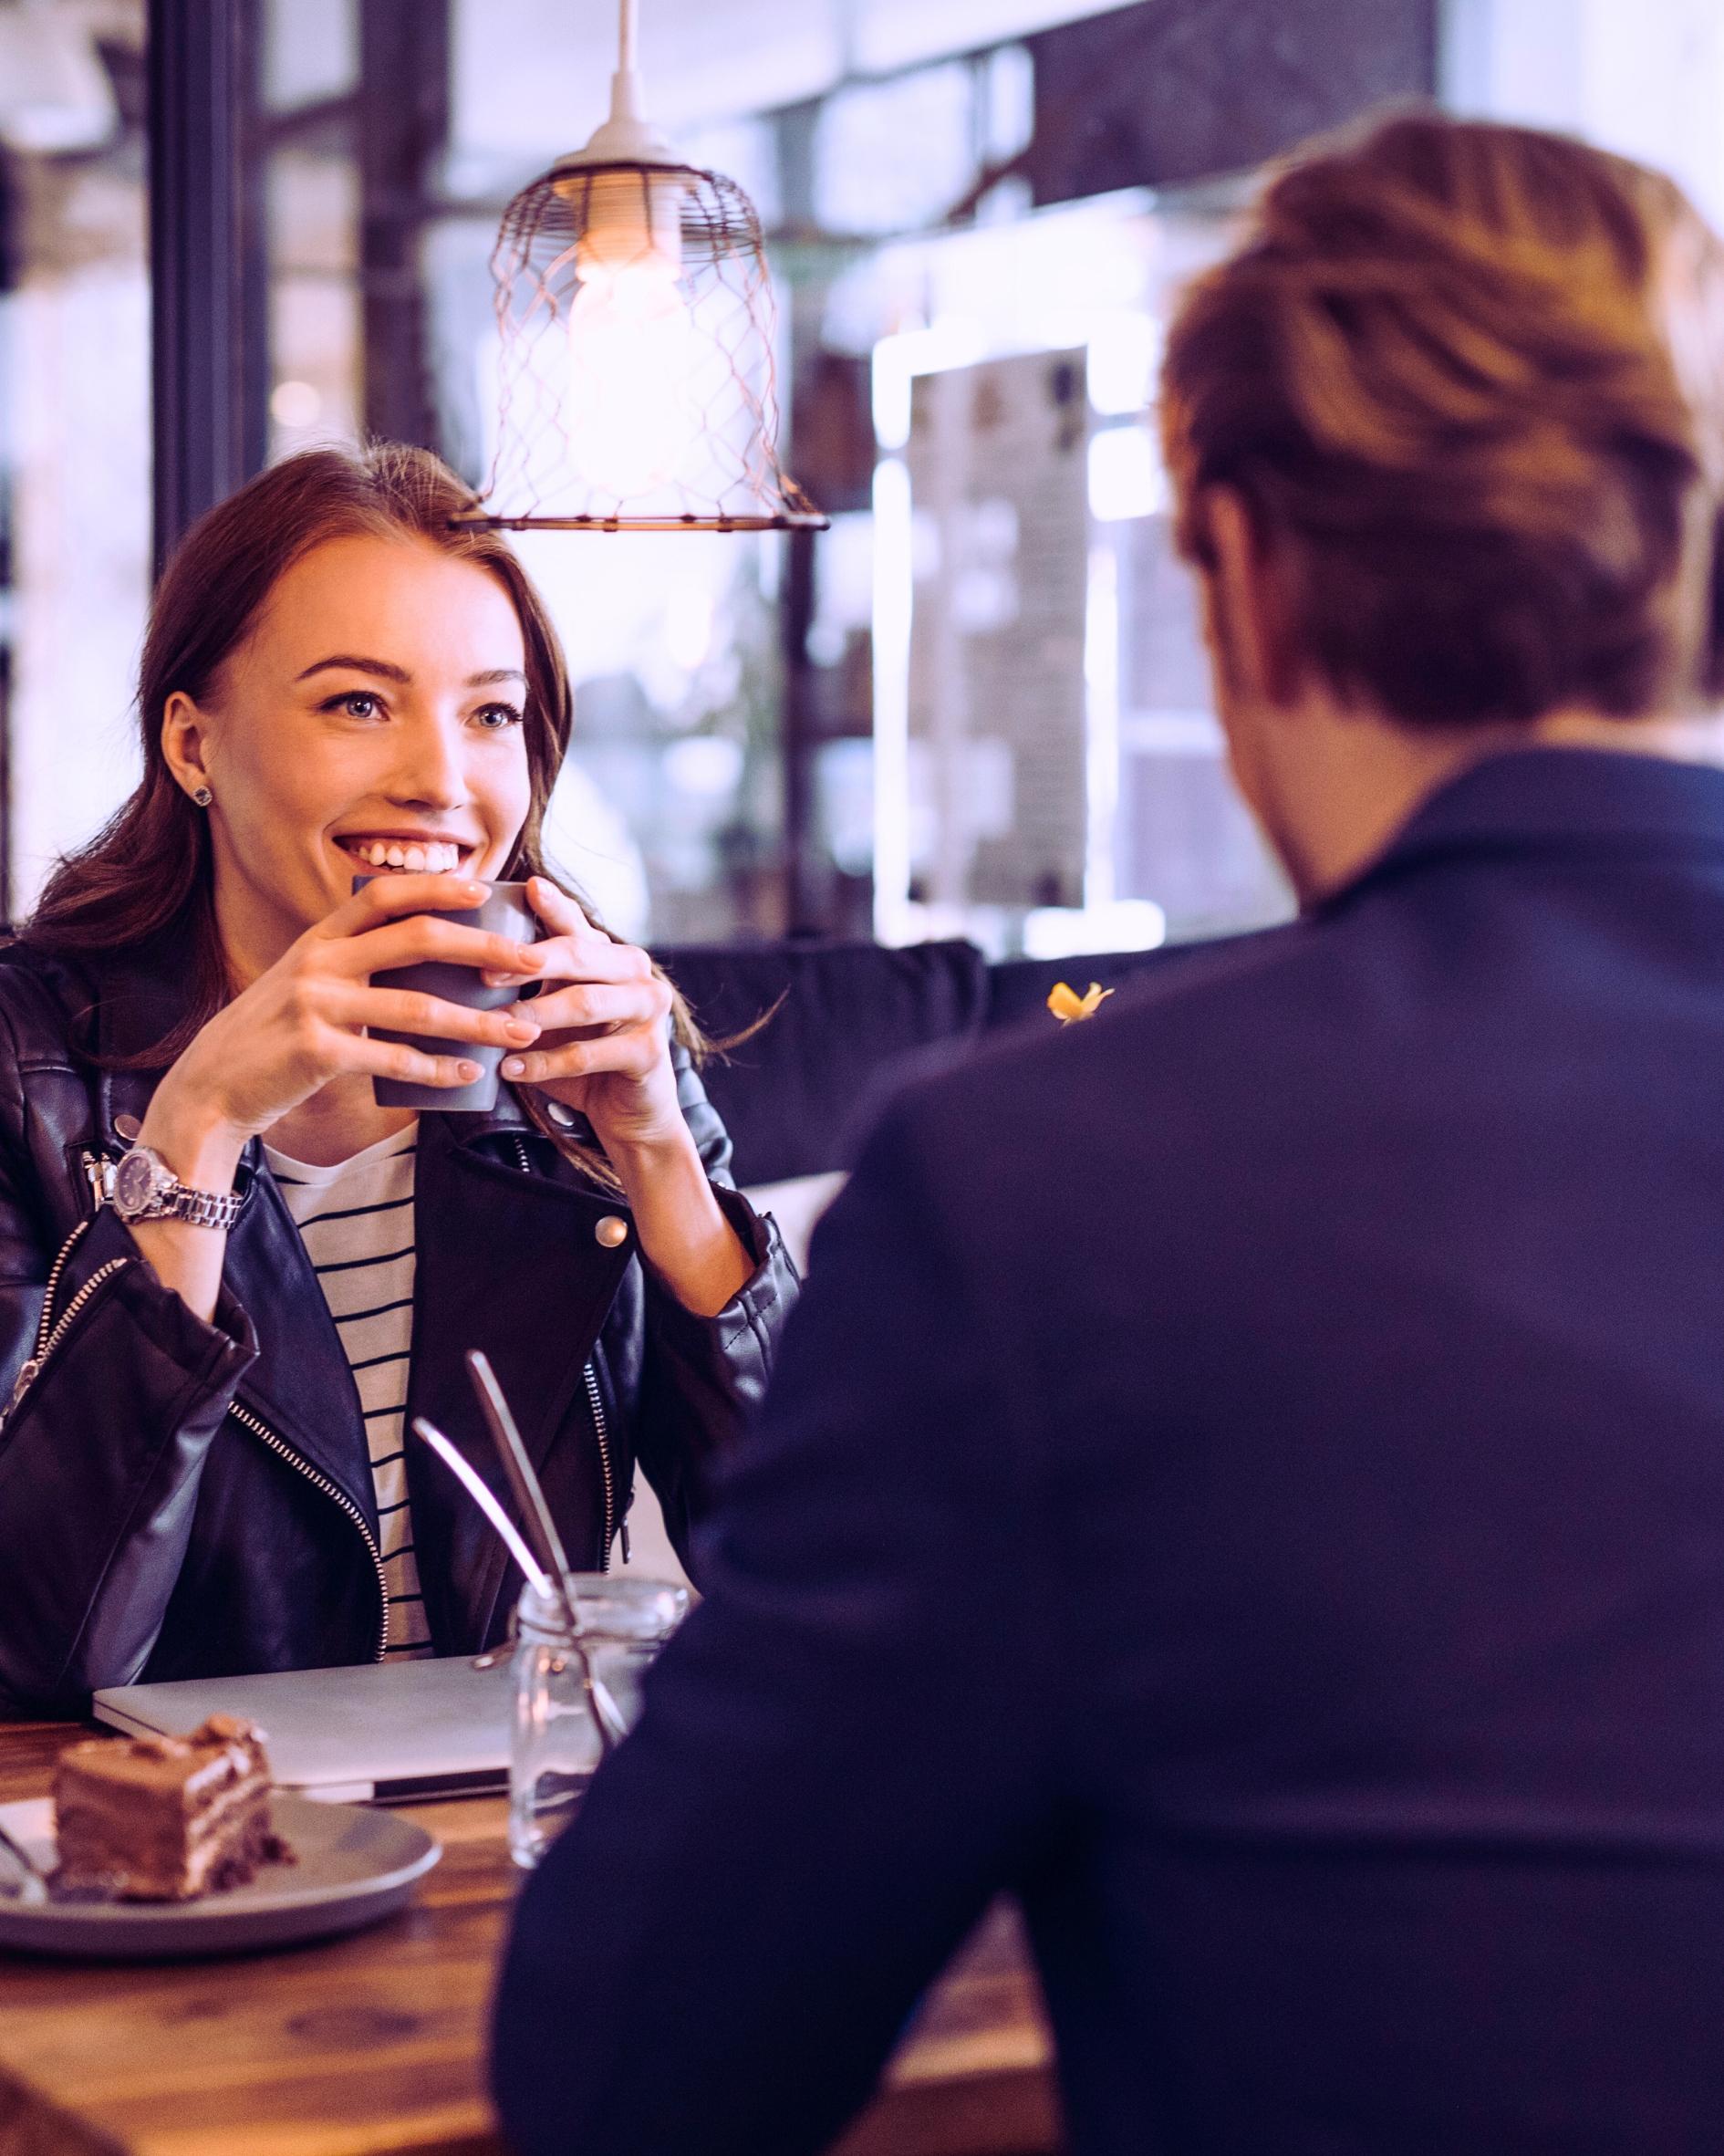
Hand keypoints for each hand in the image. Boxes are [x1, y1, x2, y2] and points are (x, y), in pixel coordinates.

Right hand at [146, 874, 545, 1172]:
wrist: (210, 1089)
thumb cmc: (270, 1039)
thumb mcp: (304, 985)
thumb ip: (352, 966)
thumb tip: (425, 957)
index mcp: (319, 939)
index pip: (385, 894)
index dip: (437, 887)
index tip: (485, 889)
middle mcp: (317, 962)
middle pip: (416, 938)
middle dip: (483, 946)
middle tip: (532, 961)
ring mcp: (315, 1005)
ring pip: (416, 1005)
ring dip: (478, 1020)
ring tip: (522, 1030)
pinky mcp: (317, 1052)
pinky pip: (393, 1059)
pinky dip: (437, 1069)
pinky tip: (469, 1075)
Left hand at [492, 877, 684, 1160]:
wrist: (627, 1112)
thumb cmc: (579, 1054)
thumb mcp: (550, 1011)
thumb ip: (526, 982)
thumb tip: (460, 957)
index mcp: (610, 954)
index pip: (576, 922)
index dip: (551, 906)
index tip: (525, 888)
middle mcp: (635, 971)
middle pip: (580, 955)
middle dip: (528, 961)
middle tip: (484, 974)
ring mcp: (648, 1008)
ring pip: (584, 1002)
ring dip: (533, 1015)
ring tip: (493, 1028)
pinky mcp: (649, 1051)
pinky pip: (588, 1054)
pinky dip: (545, 1063)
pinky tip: (511, 1068)